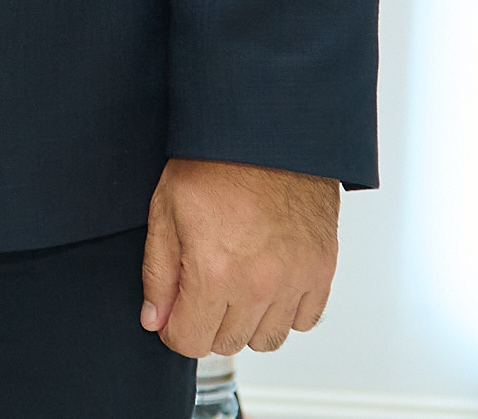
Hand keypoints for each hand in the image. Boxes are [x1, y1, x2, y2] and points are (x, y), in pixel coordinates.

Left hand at [139, 159, 339, 354]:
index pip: (190, 342)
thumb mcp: (165, 210)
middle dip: (207, 324)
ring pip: (268, 340)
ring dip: (247, 323)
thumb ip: (158, 274)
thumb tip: (156, 319)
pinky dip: (286, 311)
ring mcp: (295, 280)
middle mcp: (259, 284)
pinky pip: (305, 320)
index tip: (174, 315)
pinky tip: (268, 285)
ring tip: (236, 288)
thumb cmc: (214, 162)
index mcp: (214, 272)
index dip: (174, 330)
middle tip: (202, 291)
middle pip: (227, 344)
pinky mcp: (321, 269)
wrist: (265, 133)